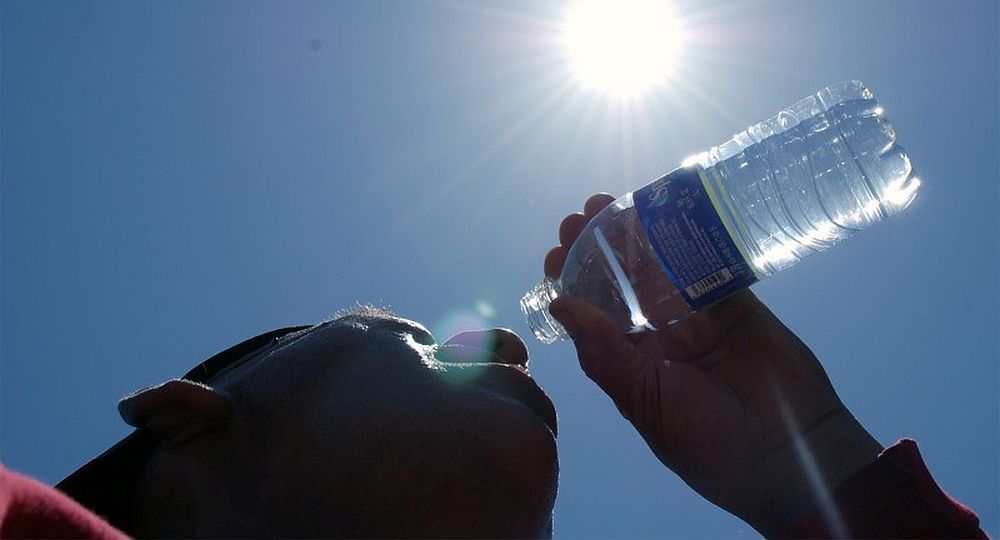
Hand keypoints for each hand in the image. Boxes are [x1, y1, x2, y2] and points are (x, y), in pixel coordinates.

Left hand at [546, 194, 882, 534]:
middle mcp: (660, 334)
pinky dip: (691, 237)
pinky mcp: (737, 302)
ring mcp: (699, 316)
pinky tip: (669, 212)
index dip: (572, 281)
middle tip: (580, 214)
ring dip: (637, 233)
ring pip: (661, 264)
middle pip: (622, 280)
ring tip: (612, 202)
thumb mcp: (644, 402)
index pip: (592, 312)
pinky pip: (710, 262)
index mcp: (631, 361)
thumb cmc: (707, 441)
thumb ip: (603, 354)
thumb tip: (559, 305)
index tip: (555, 252)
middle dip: (598, 246)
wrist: (788, 455)